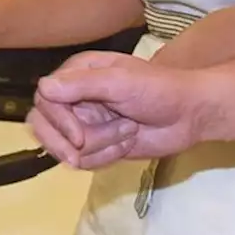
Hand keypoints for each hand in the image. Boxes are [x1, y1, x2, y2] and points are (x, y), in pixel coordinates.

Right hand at [27, 51, 203, 168]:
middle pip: (43, 125)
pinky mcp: (96, 145)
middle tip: (84, 150)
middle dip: (66, 142)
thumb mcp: (121, 81)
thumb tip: (43, 88)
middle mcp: (75, 97)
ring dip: (98, 146)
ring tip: (126, 131)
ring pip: (64, 147)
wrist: (190, 115)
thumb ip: (82, 84)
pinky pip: (84, 161)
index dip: (57, 121)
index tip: (78, 136)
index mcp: (77, 73)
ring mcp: (84, 122)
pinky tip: (126, 143)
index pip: (44, 99)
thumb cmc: (159, 89)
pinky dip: (106, 157)